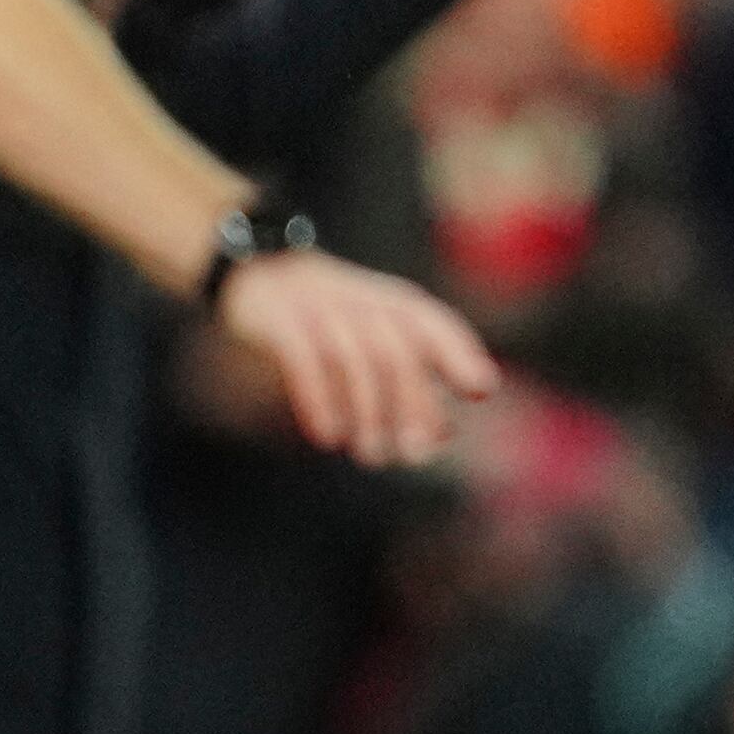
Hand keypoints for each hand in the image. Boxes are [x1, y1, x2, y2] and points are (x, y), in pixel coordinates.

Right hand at [209, 248, 498, 466]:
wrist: (252, 277)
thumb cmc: (323, 322)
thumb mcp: (371, 341)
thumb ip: (410, 381)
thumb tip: (444, 435)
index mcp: (387, 303)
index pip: (430, 323)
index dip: (459, 354)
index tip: (481, 390)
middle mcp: (357, 301)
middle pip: (395, 350)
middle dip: (412, 404)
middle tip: (414, 454)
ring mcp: (314, 308)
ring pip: (353, 358)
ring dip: (368, 412)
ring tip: (371, 456)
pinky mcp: (275, 320)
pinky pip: (303, 360)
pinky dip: (319, 400)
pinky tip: (328, 438)